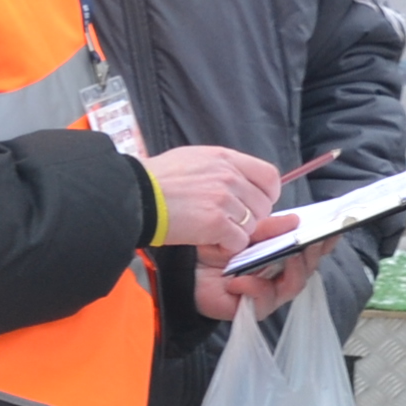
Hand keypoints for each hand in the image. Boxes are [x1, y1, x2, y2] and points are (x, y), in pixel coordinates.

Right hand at [144, 145, 282, 257]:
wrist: (136, 195)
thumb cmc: (157, 179)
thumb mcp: (193, 159)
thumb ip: (221, 168)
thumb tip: (238, 181)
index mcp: (226, 159)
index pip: (269, 176)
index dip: (268, 194)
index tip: (256, 204)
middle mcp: (229, 176)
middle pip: (263, 205)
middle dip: (250, 218)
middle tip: (228, 223)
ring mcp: (224, 200)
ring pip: (251, 225)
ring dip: (235, 233)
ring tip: (213, 231)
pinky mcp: (216, 223)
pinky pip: (238, 241)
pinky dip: (227, 247)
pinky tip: (210, 241)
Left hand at [194, 231, 323, 319]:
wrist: (186, 268)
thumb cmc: (215, 248)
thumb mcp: (242, 230)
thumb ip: (267, 228)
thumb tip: (295, 220)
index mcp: (281, 253)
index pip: (309, 248)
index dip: (324, 241)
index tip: (333, 230)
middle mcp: (280, 274)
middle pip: (308, 268)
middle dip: (313, 254)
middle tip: (312, 241)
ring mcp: (269, 293)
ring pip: (293, 285)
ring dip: (293, 270)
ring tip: (290, 256)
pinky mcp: (252, 309)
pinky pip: (264, 300)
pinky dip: (254, 287)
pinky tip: (239, 279)